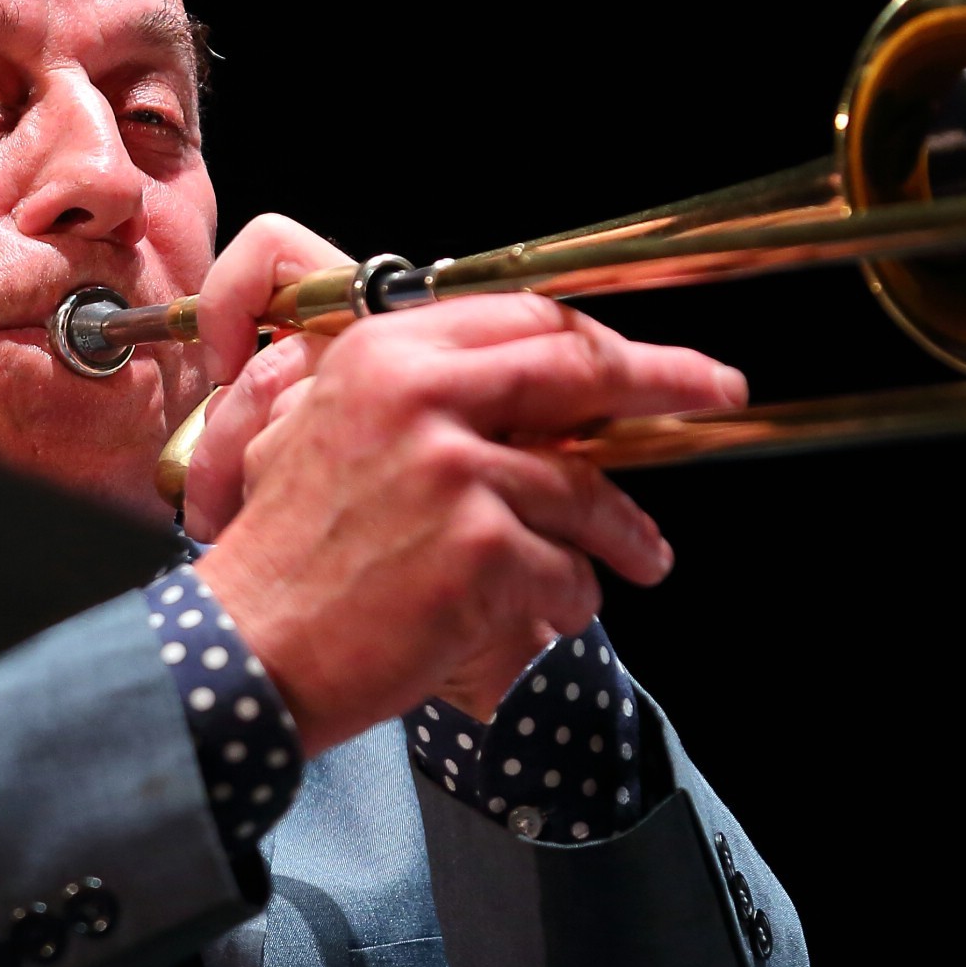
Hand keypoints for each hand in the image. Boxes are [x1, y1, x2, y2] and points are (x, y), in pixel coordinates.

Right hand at [184, 222, 743, 757]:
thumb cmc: (286, 556)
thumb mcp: (326, 434)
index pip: (522, 317)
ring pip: (584, 489)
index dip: (598, 337)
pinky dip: (570, 599)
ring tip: (643, 559)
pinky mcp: (480, 550)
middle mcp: (420, 395)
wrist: (246, 648)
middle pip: (579, 369)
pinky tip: (548, 616)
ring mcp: (454, 471)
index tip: (645, 358)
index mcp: (383, 355)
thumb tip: (540, 400)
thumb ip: (422, 398)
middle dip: (667, 379)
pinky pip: (566, 571)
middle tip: (719, 391)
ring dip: (625, 531)